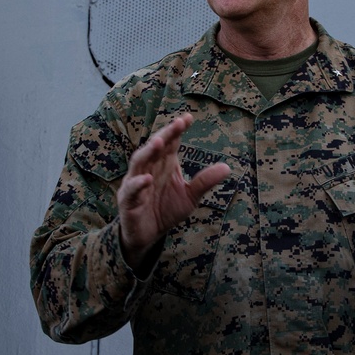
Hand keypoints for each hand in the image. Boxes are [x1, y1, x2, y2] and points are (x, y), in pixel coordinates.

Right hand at [117, 113, 230, 270]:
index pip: (170, 142)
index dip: (177, 130)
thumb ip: (204, 181)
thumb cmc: (166, 210)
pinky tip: (148, 179)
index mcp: (163, 164)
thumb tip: (227, 167)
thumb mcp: (190, 196)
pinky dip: (138, 184)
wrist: (147, 236)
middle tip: (177, 124)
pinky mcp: (128, 201)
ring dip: (148, 152)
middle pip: (154, 147)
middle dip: (165, 134)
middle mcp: (148, 169)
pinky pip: (131, 190)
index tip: (188, 118)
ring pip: (139, 162)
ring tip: (160, 143)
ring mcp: (136, 183)